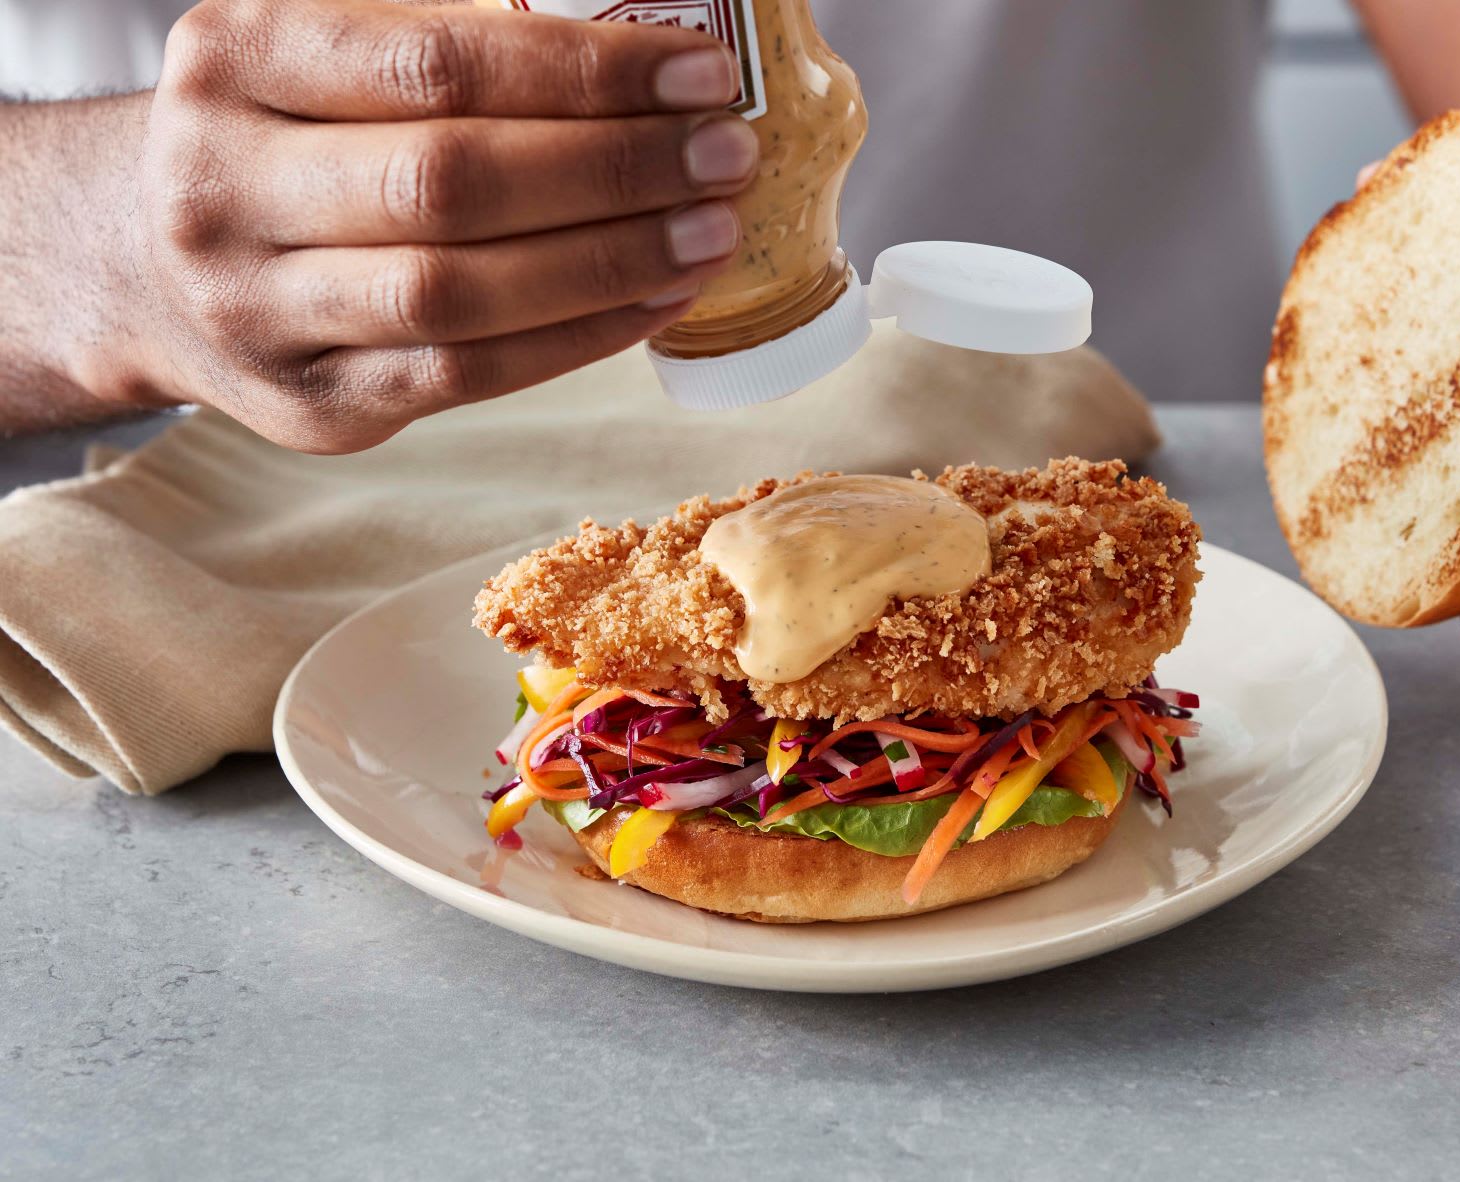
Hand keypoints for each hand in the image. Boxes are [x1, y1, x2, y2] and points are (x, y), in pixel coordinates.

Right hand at [131, 0, 757, 451]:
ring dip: (612, 264)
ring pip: (462, 295)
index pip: (436, 62)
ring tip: (711, 232)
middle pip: (452, 182)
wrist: (135, 261)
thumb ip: (441, 34)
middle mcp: (225, 186)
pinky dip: (579, 339)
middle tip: (726, 158)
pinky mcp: (314, 405)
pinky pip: (469, 377)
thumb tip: (637, 41)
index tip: (698, 74)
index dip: (583, 72)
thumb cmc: (275, 135)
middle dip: (616, 170)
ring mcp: (261, 312)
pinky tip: (659, 299)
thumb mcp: (316, 46)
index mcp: (235, 60)